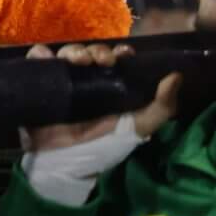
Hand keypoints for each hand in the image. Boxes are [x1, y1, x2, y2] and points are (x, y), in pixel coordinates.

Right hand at [22, 44, 184, 152]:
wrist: (63, 165)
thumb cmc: (102, 148)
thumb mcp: (138, 129)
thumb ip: (161, 107)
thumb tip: (177, 76)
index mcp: (110, 87)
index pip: (116, 59)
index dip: (119, 52)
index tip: (122, 55)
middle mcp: (86, 80)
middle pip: (91, 52)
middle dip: (97, 50)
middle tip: (100, 61)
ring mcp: (62, 81)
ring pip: (67, 52)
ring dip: (73, 50)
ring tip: (78, 61)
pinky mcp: (40, 83)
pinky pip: (38, 60)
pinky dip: (41, 54)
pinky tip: (48, 57)